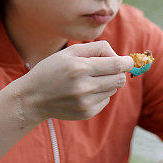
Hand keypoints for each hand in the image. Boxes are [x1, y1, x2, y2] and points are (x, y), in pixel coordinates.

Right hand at [12, 41, 133, 125]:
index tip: (130, 60)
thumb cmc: (52, 70)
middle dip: (118, 71)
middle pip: (119, 79)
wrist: (32, 98)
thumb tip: (119, 56)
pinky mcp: (86, 113)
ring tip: (90, 79)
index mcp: (80, 68)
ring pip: (113, 89)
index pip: (116, 65)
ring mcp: (85, 103)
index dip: (128, 62)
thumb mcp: (70, 52)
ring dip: (108, 82)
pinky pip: (105, 101)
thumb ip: (97, 48)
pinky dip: (100, 94)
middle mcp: (84, 87)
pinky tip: (84, 92)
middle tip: (107, 68)